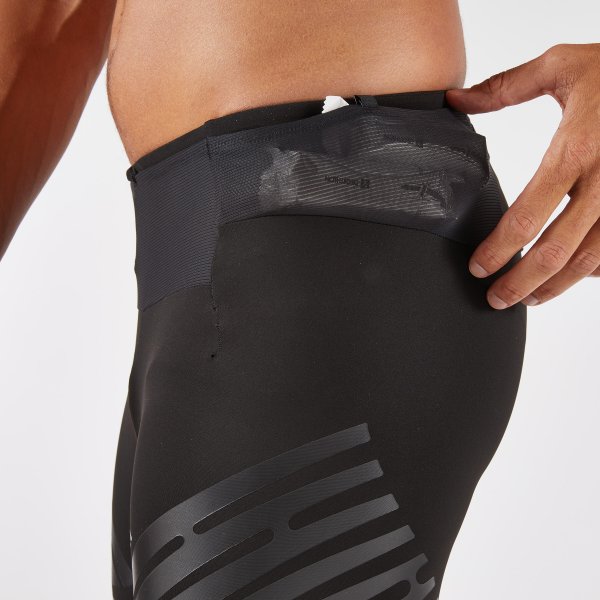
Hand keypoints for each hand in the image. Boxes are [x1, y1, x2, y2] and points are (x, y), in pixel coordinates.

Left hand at [446, 43, 599, 308]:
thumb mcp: (561, 66)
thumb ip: (505, 88)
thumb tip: (454, 101)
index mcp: (575, 150)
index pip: (527, 217)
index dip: (498, 250)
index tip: (477, 268)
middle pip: (556, 252)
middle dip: (520, 283)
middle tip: (495, 299)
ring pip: (591, 260)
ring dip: (557, 286)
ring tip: (530, 298)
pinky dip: (595, 270)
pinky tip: (575, 276)